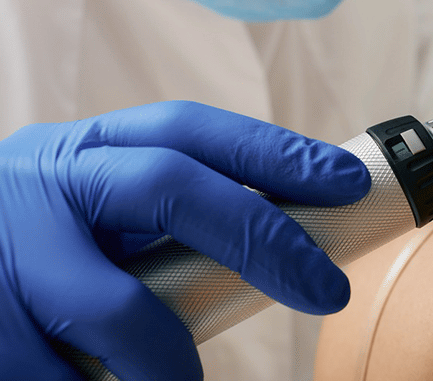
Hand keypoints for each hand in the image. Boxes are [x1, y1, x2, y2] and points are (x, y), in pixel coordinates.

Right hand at [0, 101, 369, 380]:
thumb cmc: (42, 250)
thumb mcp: (96, 210)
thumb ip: (169, 218)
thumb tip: (286, 247)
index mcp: (88, 149)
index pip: (191, 131)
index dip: (275, 153)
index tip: (345, 184)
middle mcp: (45, 182)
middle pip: (171, 187)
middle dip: (262, 238)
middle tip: (327, 291)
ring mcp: (7, 250)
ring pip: (117, 309)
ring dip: (169, 358)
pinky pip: (61, 375)